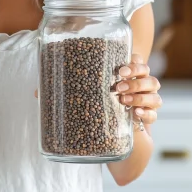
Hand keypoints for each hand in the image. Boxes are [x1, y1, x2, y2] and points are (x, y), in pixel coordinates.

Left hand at [34, 54, 162, 125]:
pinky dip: (147, 114)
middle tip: (117, 85)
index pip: (136, 59)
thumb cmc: (95, 103)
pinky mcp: (146, 119)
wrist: (110, 133)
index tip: (118, 68)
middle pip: (147, 73)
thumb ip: (64, 89)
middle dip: (134, 78)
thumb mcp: (82, 93)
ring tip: (123, 99)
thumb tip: (36, 91)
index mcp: (124, 72)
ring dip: (140, 94)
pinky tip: (135, 114)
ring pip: (154, 92)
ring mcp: (145, 101)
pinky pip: (154, 115)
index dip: (132, 61)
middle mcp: (138, 84)